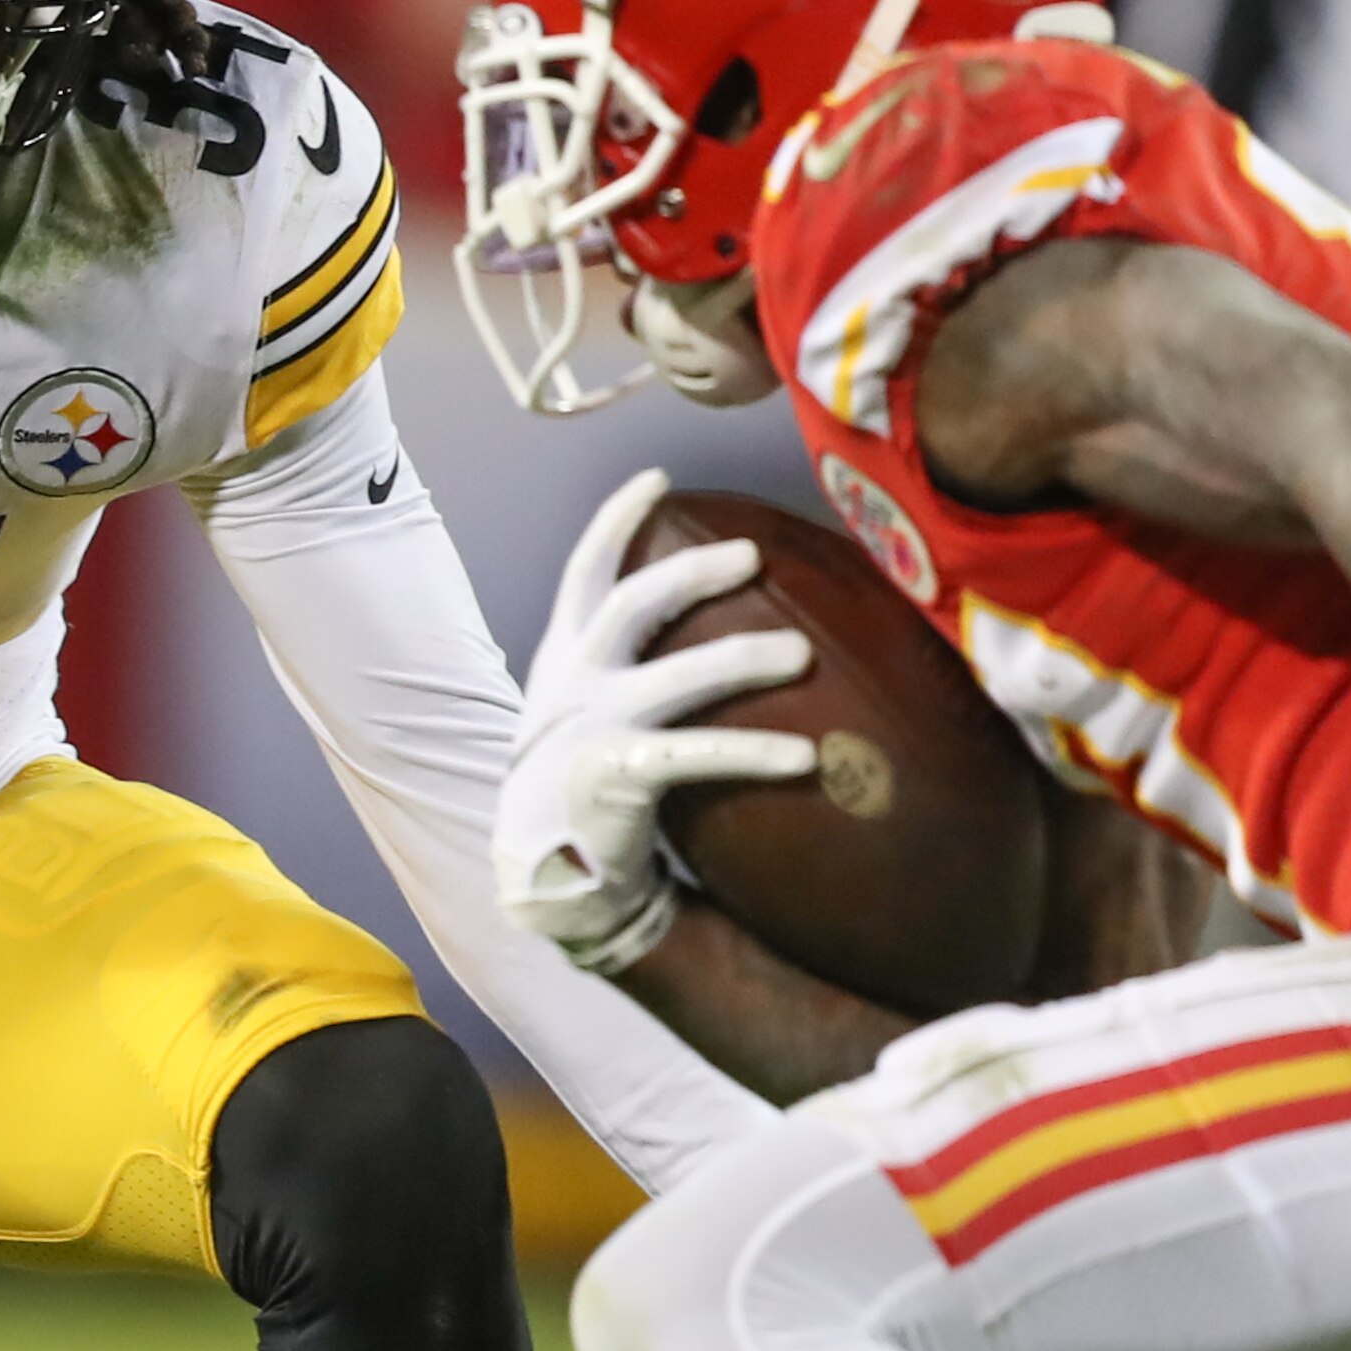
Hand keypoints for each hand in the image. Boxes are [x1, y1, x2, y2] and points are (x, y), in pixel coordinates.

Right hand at [496, 469, 820, 972]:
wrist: (545, 874)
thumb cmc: (578, 783)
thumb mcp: (580, 709)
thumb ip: (621, 665)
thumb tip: (696, 624)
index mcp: (564, 658)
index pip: (585, 571)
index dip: (617, 520)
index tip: (657, 476)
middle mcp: (574, 684)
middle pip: (632, 605)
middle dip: (691, 572)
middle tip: (752, 553)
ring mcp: (591, 731)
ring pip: (676, 678)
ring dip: (742, 659)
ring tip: (801, 654)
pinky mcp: (618, 780)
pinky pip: (697, 756)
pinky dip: (753, 753)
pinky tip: (805, 757)